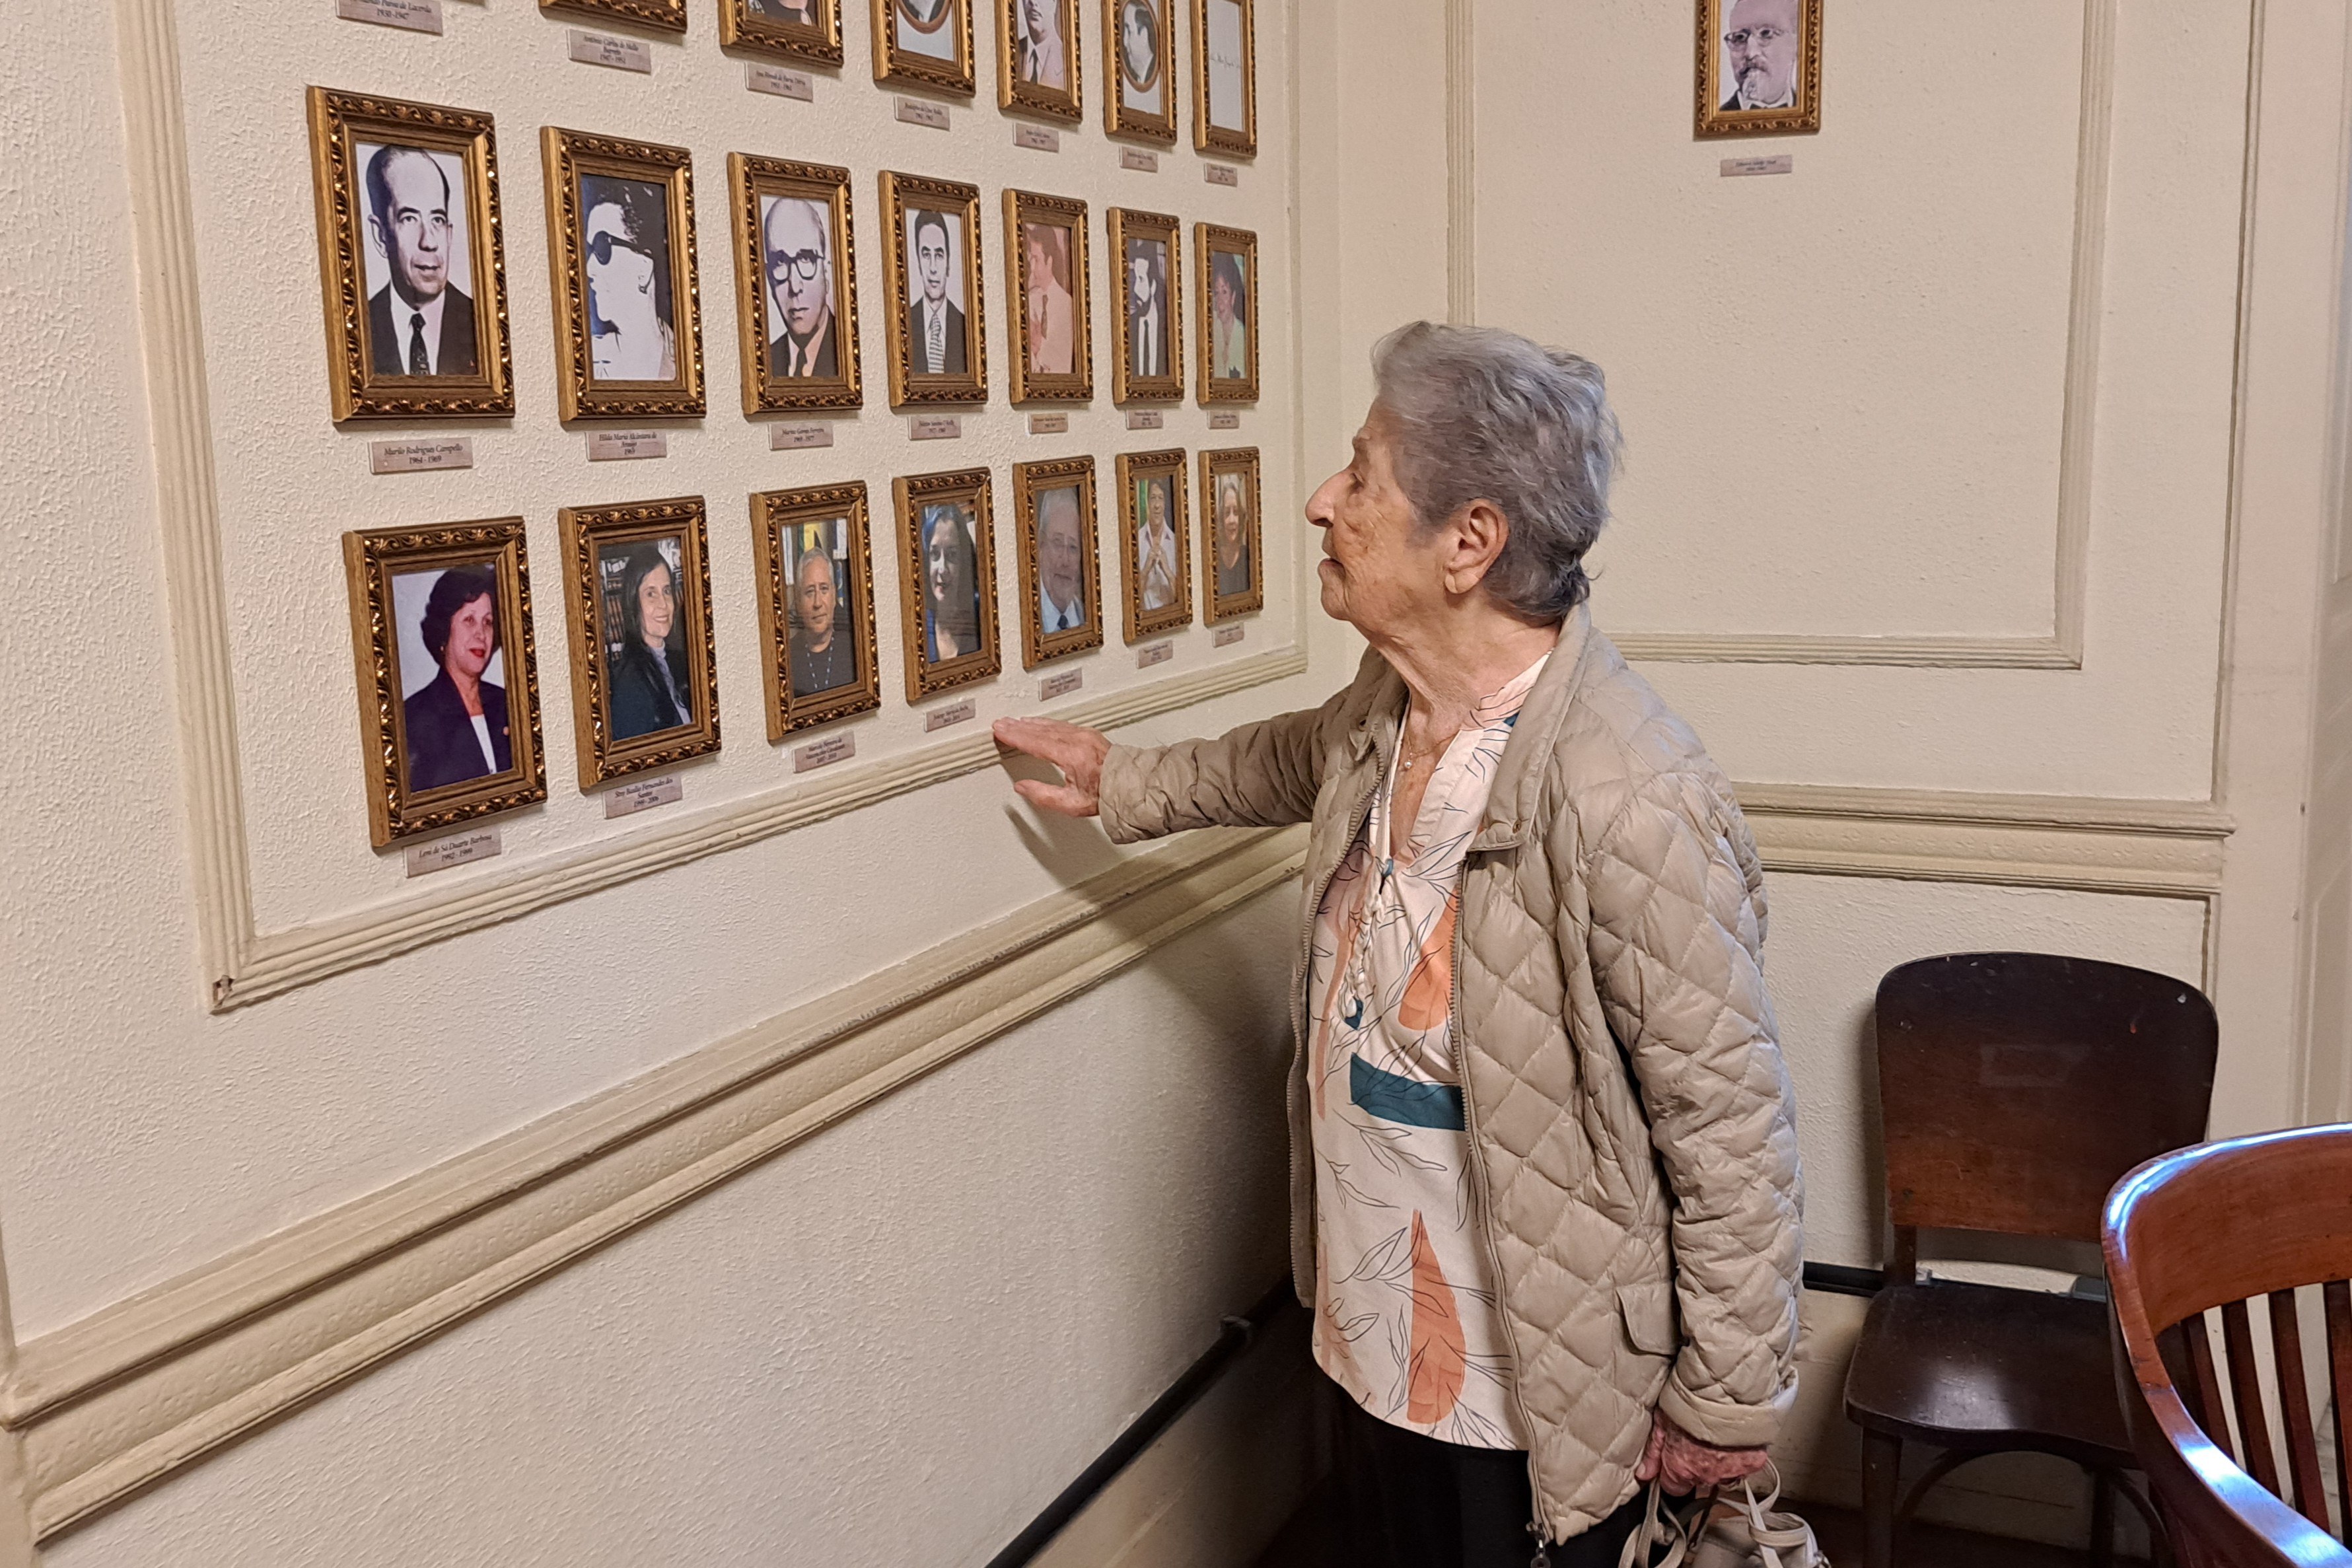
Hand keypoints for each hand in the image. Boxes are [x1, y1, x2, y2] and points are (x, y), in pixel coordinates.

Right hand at [993, 716, 1110, 816]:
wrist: (1130, 785)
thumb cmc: (1105, 795)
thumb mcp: (1071, 804)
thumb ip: (1043, 796)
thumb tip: (1022, 787)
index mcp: (1072, 756)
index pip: (1036, 742)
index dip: (1015, 736)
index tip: (1000, 731)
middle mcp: (1078, 741)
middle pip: (1041, 730)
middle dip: (1018, 727)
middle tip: (1000, 724)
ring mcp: (1084, 735)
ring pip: (1051, 725)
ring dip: (1030, 723)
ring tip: (1013, 722)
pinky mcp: (1089, 734)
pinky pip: (1061, 724)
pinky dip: (1045, 723)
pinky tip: (1037, 723)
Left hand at [1637, 1413, 1768, 1495]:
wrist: (1726, 1389)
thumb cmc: (1691, 1400)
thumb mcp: (1661, 1420)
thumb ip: (1652, 1452)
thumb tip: (1643, 1473)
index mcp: (1681, 1468)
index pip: (1672, 1487)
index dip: (1672, 1472)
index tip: (1675, 1458)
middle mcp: (1707, 1475)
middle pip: (1698, 1480)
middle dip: (1697, 1464)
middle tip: (1697, 1438)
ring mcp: (1731, 1471)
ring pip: (1723, 1475)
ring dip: (1720, 1461)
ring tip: (1717, 1436)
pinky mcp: (1753, 1462)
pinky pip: (1744, 1466)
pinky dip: (1740, 1455)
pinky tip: (1734, 1437)